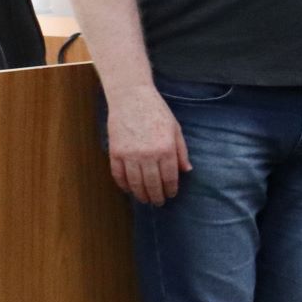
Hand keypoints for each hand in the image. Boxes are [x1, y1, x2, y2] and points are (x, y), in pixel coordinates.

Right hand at [106, 86, 189, 204]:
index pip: (169, 177)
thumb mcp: (175, 130)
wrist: (132, 98)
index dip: (170, 189)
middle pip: (152, 184)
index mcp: (166, 149)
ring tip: (144, 199)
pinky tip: (128, 189)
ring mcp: (130, 155)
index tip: (171, 195)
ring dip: (140, 194)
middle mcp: (148, 155)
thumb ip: (181, 152)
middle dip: (156, 196)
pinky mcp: (115, 152)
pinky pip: (118, 175)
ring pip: (135, 183)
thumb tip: (186, 171)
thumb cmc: (157, 112)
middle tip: (158, 203)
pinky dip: (123, 184)